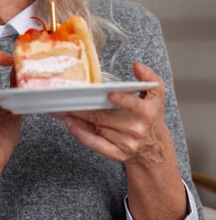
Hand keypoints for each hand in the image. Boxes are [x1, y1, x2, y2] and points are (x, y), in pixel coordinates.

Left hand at [52, 62, 168, 165]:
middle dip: (85, 105)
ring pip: (97, 127)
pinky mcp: (116, 153)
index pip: (133, 105)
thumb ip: (148, 77)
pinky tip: (71, 125)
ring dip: (78, 117)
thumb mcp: (155, 96)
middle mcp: (136, 129)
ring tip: (63, 107)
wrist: (153, 148)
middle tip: (67, 96)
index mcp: (146, 112)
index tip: (109, 94)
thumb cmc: (150, 116)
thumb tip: (137, 66)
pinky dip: (82, 135)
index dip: (121, 100)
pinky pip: (97, 145)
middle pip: (105, 115)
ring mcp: (126, 143)